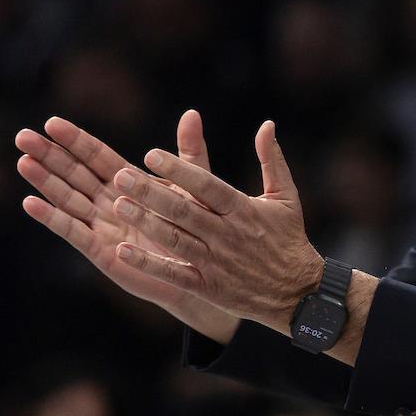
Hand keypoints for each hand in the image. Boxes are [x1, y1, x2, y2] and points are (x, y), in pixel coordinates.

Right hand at [16, 111, 238, 343]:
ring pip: (69, 199)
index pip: (97, 157)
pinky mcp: (102, 252)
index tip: (52, 122)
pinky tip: (30, 203)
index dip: (76, 141)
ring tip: (23, 162)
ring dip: (45, 182)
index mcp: (129, 183)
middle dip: (50, 155)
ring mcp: (103, 227)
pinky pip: (74, 232)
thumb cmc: (198, 227)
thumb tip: (192, 112)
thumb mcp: (196, 184)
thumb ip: (189, 151)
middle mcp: (110, 203)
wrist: (204, 270)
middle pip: (75, 174)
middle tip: (22, 136)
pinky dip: (52, 218)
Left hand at [111, 120, 322, 334]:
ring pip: (174, 240)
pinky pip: (174, 274)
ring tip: (117, 205)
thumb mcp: (285, 196)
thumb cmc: (289, 238)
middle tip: (121, 176)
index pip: (206, 185)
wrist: (298, 292)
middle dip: (150, 192)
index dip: (179, 170)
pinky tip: (123, 251)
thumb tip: (267, 124)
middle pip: (183, 210)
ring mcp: (216, 262)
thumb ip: (271, 160)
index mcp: (243, 210)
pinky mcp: (208, 287)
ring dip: (144, 222)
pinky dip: (149, 263)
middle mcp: (227, 234)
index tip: (151, 155)